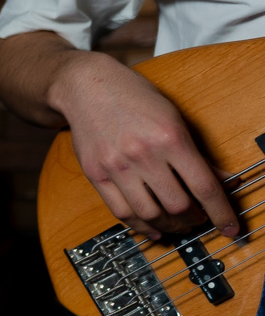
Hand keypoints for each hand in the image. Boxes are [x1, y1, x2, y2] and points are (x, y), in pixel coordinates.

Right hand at [51, 51, 239, 239]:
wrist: (86, 87)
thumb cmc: (134, 98)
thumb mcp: (174, 119)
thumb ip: (198, 154)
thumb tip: (225, 181)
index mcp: (170, 138)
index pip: (204, 187)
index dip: (221, 213)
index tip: (230, 227)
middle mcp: (143, 154)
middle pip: (178, 205)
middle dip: (195, 220)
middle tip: (200, 220)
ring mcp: (117, 166)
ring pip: (150, 214)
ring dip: (170, 226)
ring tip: (178, 224)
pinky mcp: (96, 174)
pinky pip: (121, 211)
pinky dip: (140, 226)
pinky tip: (152, 228)